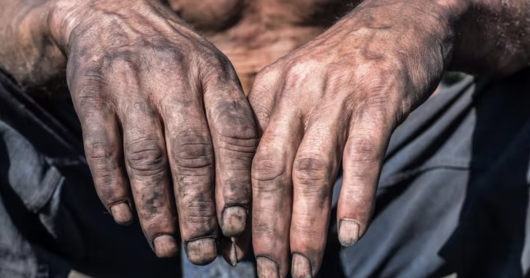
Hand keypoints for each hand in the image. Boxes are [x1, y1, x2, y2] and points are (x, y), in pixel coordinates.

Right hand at [49, 0, 256, 264]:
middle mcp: (174, 77)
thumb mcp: (212, 74)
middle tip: (202, 252)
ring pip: (146, 158)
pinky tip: (123, 216)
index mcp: (214, 74)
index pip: (233, 135)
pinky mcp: (91, 93)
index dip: (236, 185)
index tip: (237, 228)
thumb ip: (230, 124)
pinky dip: (112, 186)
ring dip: (156, 209)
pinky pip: (101, 148)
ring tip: (164, 246)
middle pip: (191, 155)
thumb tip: (245, 196)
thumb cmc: (176, 60)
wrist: (112, 14)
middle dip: (198, 210)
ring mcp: (130, 84)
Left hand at [248, 1, 456, 276]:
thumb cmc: (347, 65)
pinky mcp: (380, 97)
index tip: (238, 251)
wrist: (401, 17)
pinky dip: (354, 198)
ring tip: (303, 268)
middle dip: (265, 229)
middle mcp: (297, 92)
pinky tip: (350, 233)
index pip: (245, 160)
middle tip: (265, 272)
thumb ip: (282, 130)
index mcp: (270, 91)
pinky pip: (363, 155)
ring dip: (306, 225)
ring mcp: (338, 94)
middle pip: (270, 170)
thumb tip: (268, 193)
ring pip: (312, 170)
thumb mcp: (302, 87)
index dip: (240, 209)